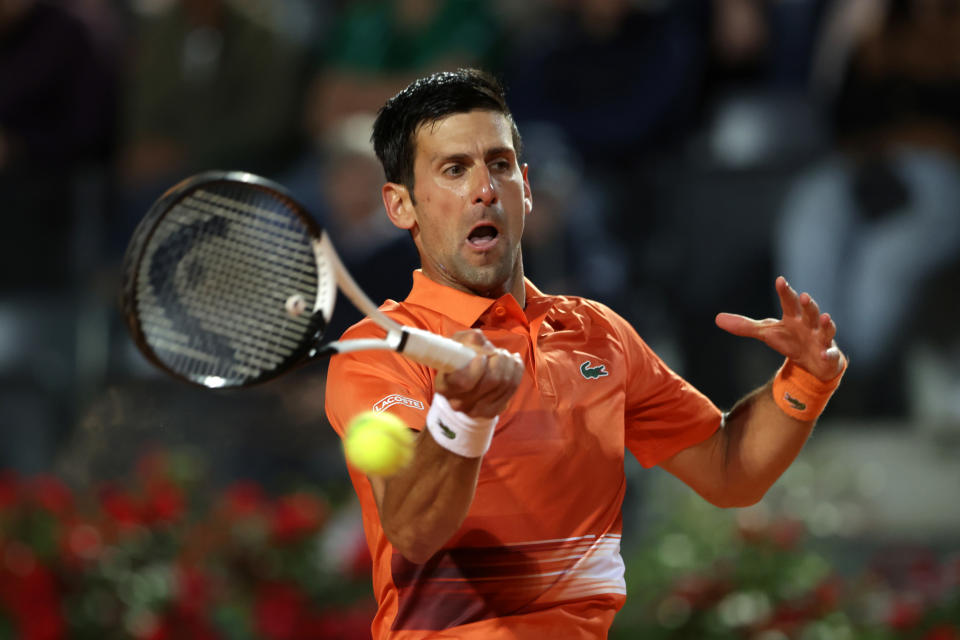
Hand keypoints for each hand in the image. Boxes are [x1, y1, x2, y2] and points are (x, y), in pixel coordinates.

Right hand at [435, 330, 522, 418]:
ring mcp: (476, 410)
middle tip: (496, 351)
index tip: (482, 356)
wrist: (464, 380)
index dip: (478, 366)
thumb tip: (487, 347)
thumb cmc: (459, 358)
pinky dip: (516, 370)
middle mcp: (458, 403)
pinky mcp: (492, 411)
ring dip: (508, 363)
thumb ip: (469, 339)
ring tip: (502, 355)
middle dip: (499, 359)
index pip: (464, 381)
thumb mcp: (458, 344)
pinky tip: (512, 362)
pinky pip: (512, 388)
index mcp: (445, 386)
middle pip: (492, 381)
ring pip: (505, 383)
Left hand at [715, 276, 844, 380]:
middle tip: (804, 296)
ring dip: (825, 323)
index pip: (788, 302)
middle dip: (808, 304)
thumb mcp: (766, 333)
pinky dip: (828, 354)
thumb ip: (744, 326)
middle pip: (809, 312)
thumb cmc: (790, 340)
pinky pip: (829, 354)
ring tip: (824, 317)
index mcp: (793, 317)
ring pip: (825, 329)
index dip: (785, 291)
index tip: (780, 280)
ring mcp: (821, 339)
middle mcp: (809, 325)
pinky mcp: (827, 355)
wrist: (813, 361)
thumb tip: (717, 318)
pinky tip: (824, 354)